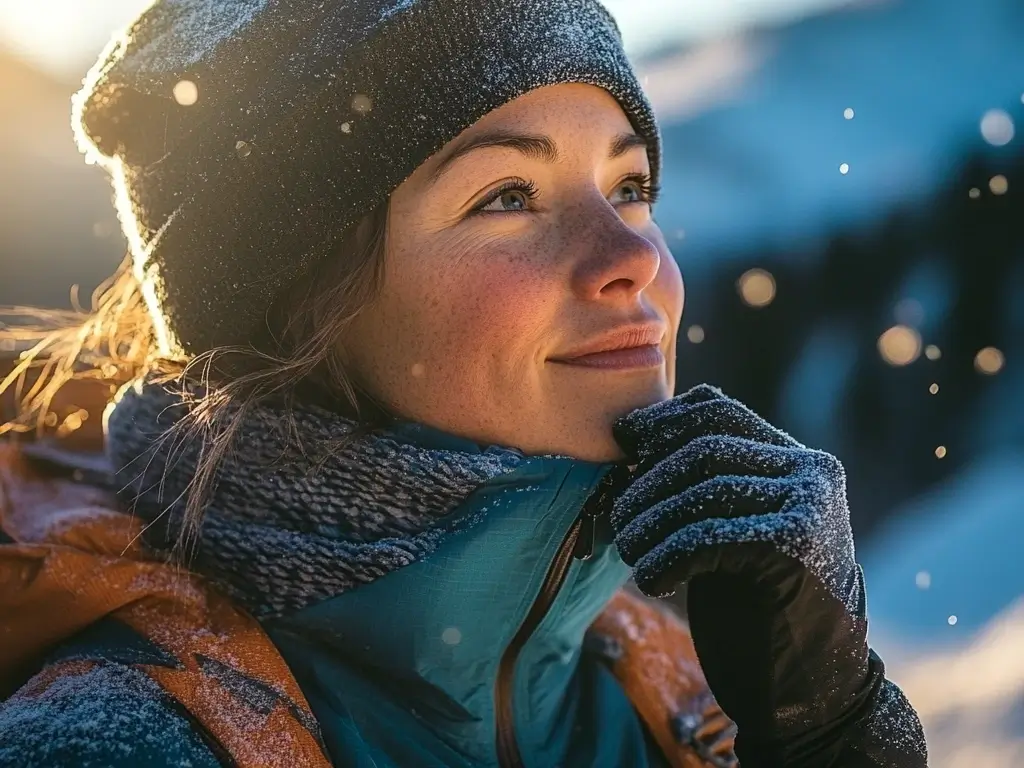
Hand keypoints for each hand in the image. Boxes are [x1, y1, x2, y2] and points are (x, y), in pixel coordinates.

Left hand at [610, 384, 926, 766]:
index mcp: (798, 460)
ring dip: (649, 522)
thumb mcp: (733, 529)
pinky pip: (707, 536)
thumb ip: (705, 483)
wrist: (813, 688)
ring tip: (630, 551)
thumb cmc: (758, 607)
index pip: (720, 410)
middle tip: (621, 520)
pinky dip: (665, 556)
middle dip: (648, 481)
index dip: (663, 421)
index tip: (624, 443)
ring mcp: (810, 508)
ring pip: (703, 490)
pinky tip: (653, 581)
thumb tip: (630, 430)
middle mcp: (812, 473)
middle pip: (705, 447)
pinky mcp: (796, 550)